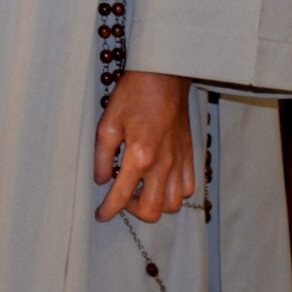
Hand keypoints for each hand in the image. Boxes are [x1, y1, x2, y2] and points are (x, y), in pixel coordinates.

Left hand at [91, 70, 193, 222]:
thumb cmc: (133, 95)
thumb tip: (101, 180)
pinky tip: (160, 181)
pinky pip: (188, 189)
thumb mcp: (107, 123)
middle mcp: (163, 164)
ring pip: (173, 204)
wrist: (164, 76)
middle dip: (134, 210)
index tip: (101, 215)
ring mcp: (180, 162)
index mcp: (139, 156)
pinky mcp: (190, 156)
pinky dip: (174, 193)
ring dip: (155, 203)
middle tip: (123, 196)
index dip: (108, 210)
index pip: (121, 196)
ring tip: (141, 187)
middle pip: (152, 210)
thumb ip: (101, 156)